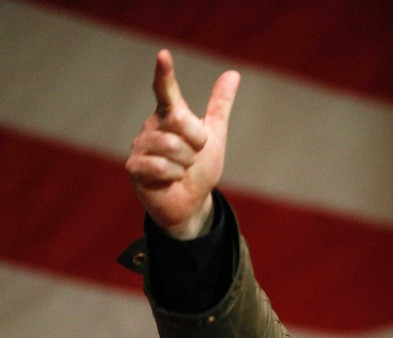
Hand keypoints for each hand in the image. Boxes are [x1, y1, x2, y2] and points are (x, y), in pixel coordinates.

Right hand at [125, 49, 240, 238]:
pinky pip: (161, 166)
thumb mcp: (214, 137)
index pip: (166, 90)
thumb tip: (233, 73)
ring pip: (173, 146)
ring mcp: (140, 146)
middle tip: (192, 157)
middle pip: (181, 121)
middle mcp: (152, 125)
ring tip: (181, 169)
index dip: (164, 73)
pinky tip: (170, 180)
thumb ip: (219, 106)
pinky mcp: (134, 167)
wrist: (191, 203)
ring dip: (186, 163)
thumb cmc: (200, 168)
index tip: (164, 55)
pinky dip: (174, 176)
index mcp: (170, 115)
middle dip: (196, 143)